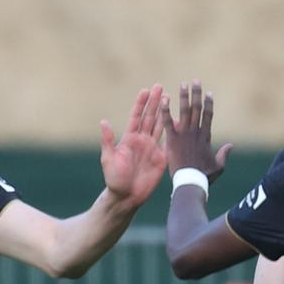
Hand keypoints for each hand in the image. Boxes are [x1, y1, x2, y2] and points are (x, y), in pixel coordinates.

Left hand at [100, 84, 168, 205]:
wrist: (126, 197)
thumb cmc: (114, 179)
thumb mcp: (109, 159)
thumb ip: (108, 140)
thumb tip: (103, 121)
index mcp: (128, 139)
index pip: (136, 117)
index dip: (140, 104)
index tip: (145, 90)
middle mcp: (141, 140)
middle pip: (150, 117)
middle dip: (155, 102)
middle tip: (160, 86)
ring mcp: (152, 148)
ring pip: (160, 126)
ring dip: (164, 112)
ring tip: (170, 97)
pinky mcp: (162, 157)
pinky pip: (169, 141)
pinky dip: (174, 131)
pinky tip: (180, 119)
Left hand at [166, 82, 234, 181]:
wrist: (191, 182)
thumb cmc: (204, 177)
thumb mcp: (218, 166)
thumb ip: (224, 154)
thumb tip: (231, 145)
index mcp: (206, 136)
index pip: (208, 115)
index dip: (208, 103)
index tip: (208, 93)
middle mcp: (196, 132)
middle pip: (197, 108)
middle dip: (196, 94)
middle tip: (195, 81)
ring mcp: (185, 134)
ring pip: (185, 111)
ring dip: (184, 96)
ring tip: (183, 84)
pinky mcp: (173, 139)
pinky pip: (168, 122)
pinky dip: (165, 110)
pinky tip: (163, 99)